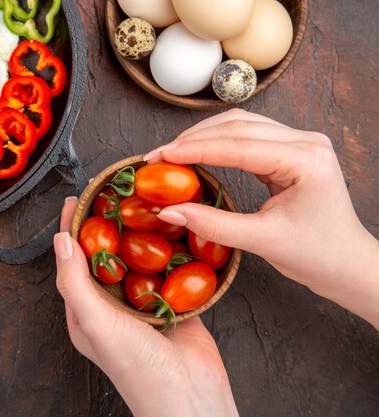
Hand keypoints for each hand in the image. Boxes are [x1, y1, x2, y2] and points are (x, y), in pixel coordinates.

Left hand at [54, 198, 238, 416]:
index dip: (71, 229)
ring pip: (139, 261)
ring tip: (142, 205)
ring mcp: (144, 304)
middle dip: (108, 226)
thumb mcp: (95, 323)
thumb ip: (75, 283)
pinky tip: (174, 230)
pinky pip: (170, 271)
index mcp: (86, 312)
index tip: (74, 200)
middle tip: (113, 195)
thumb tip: (60, 241)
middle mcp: (112, 306)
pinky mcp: (174, 304)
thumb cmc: (137, 368)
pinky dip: (171, 251)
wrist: (190, 398)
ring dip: (140, 234)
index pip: (73, 262)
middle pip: (107, 257)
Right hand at [145, 109, 378, 328]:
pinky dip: (218, 141)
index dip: (192, 149)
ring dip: (203, 136)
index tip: (158, 157)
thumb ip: (213, 224)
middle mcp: (306, 141)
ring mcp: (300, 141)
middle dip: (192, 139)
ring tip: (172, 153)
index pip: (237, 145)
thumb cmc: (316, 255)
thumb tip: (168, 211)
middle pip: (237, 125)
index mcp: (305, 160)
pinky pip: (249, 134)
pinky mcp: (292, 149)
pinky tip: (197, 152)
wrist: (347, 263)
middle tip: (157, 156)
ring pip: (241, 124)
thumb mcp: (261, 241)